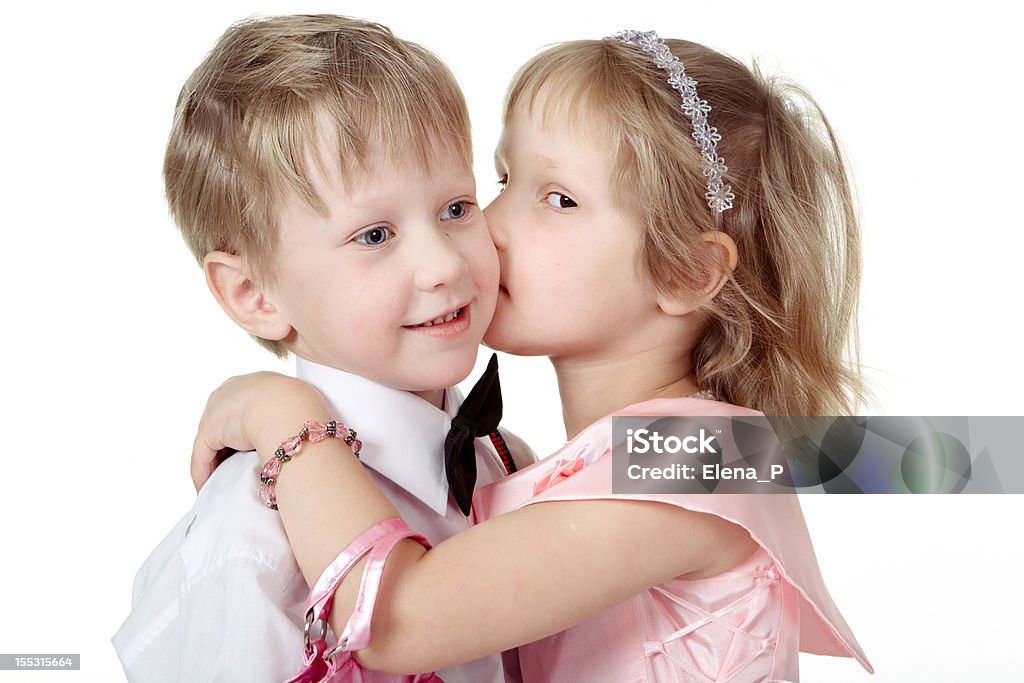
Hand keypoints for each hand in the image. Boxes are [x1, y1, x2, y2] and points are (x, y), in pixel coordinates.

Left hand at [191, 372, 328, 490]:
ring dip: (214, 461)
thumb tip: (301, 429)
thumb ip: (292, 413)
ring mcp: (216, 409)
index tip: (253, 448)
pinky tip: (208, 488)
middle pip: (223, 422)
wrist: (287, 410)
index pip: (243, 406)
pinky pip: (202, 456)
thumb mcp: (300, 403)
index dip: (246, 428)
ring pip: (211, 440)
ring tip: (221, 480)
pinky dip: (204, 473)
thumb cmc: (302, 407)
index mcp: (254, 382)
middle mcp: (230, 390)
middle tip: (235, 465)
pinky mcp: (209, 432)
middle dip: (227, 444)